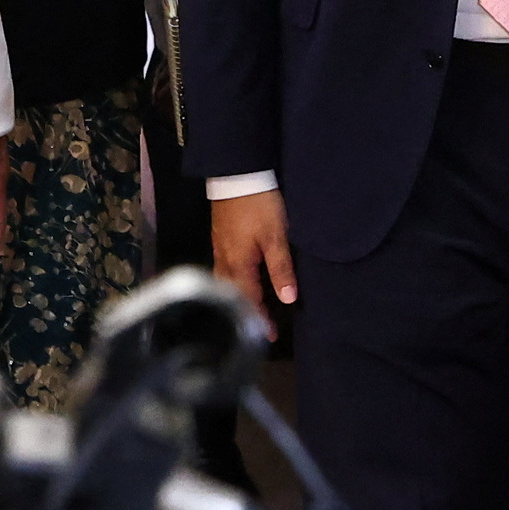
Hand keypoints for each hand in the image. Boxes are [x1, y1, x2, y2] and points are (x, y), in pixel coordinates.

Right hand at [210, 189, 296, 330]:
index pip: (248, 298)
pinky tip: (238, 278)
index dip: (259, 317)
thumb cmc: (258, 204)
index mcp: (239, 262)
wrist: (237, 173)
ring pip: (224, 280)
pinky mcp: (219, 235)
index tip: (269, 336)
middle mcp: (225, 258)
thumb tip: (288, 300)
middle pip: (232, 292)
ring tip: (247, 307)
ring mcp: (220, 246)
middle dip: (245, 310)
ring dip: (236, 296)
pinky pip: (222, 266)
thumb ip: (281, 268)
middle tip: (259, 326)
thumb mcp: (276, 236)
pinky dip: (231, 280)